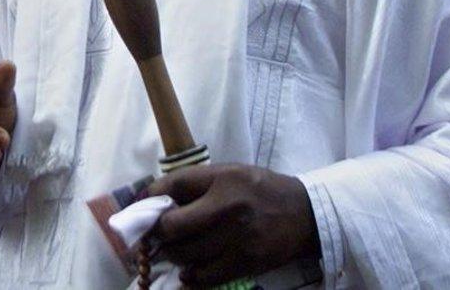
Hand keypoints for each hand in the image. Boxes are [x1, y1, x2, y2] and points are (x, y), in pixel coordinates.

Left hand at [147, 163, 318, 287]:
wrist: (305, 214)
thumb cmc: (261, 190)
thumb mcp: (230, 173)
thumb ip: (197, 183)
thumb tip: (156, 198)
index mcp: (223, 178)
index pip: (174, 185)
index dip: (151, 197)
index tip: (143, 206)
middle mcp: (228, 207)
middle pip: (173, 226)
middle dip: (159, 232)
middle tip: (157, 235)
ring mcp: (237, 238)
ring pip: (186, 254)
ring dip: (173, 255)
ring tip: (174, 250)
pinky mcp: (246, 262)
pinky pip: (205, 276)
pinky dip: (191, 276)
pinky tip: (189, 270)